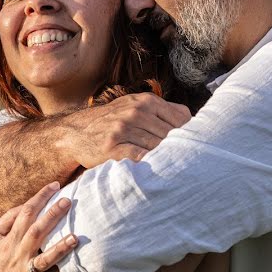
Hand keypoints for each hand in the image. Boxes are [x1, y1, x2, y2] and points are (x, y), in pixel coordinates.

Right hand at [0, 182, 93, 271]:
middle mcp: (19, 254)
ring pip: (45, 260)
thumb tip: (24, 205)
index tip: (55, 186)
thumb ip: (6, 220)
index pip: (25, 213)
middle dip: (52, 215)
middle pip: (37, 231)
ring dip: (60, 249)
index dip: (39, 198)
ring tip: (75, 238)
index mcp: (9, 240)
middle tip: (67, 201)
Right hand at [56, 93, 190, 168]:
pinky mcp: (112, 147)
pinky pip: (138, 156)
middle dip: (178, 149)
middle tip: (187, 164)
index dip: (191, 135)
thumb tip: (192, 119)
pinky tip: (151, 169)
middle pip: (170, 135)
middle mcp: (135, 111)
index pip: (181, 119)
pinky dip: (148, 163)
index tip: (196, 147)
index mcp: (146, 101)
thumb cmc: (111, 121)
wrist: (75, 132)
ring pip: (157, 146)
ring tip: (173, 170)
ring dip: (165, 159)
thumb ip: (162, 110)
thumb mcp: (134, 106)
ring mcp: (123, 129)